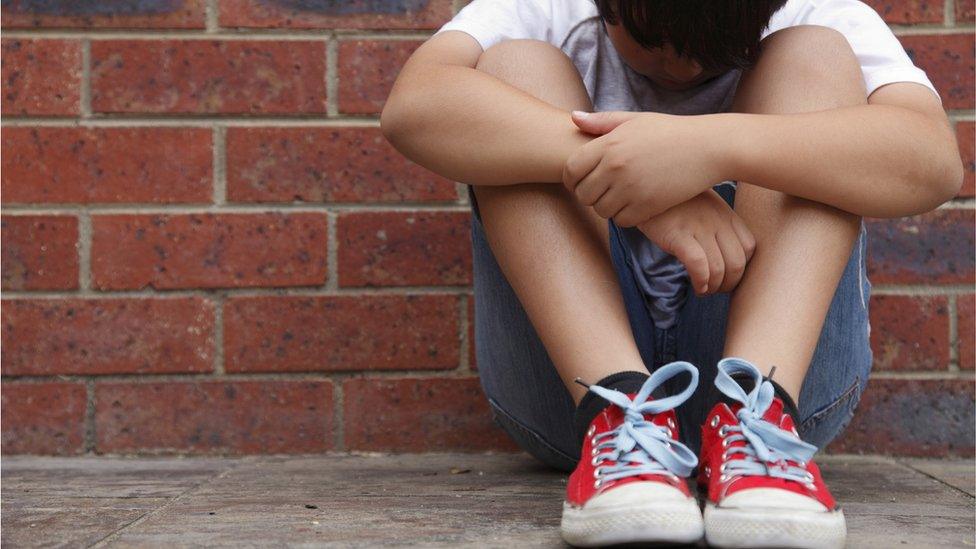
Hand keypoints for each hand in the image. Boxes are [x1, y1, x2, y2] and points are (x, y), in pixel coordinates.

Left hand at [563, 110, 726, 226]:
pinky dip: (625, 217)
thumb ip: (601, 122)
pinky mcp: (648, 206)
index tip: (583, 181)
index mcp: (608, 145)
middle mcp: (615, 168)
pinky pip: (622, 221)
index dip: (573, 179)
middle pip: (583, 195)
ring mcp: (631, 188)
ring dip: (607, 207)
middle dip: (589, 195)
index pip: (571, 170)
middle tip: (603, 191)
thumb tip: (573, 118)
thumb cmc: (670, 131)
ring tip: (620, 198)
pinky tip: (635, 205)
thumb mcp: (635, 120)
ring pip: (601, 211)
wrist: (708, 147)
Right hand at [637, 190, 755, 294]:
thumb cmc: (672, 200)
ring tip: (703, 290)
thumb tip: (723, 253)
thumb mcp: (703, 204)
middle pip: (737, 262)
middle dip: (729, 284)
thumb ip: (717, 223)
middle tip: (716, 290)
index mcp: (726, 213)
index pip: (749, 247)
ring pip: (719, 268)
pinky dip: (701, 281)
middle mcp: (716, 220)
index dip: (742, 268)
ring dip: (714, 287)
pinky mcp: (678, 235)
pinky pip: (698, 265)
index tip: (728, 277)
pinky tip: (696, 286)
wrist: (644, 184)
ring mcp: (698, 227)